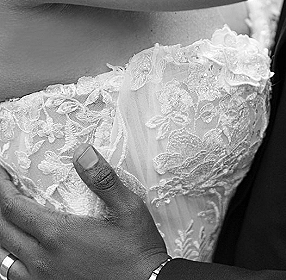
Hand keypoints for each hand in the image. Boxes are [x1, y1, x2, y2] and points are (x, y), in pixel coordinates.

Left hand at [0, 145, 167, 279]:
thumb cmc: (137, 252)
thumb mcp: (128, 208)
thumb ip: (104, 180)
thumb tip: (83, 153)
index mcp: (59, 235)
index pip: (14, 208)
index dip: (3, 187)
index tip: (2, 173)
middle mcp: (43, 259)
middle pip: (3, 231)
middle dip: (0, 206)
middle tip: (3, 189)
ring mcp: (43, 279)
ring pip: (4, 258)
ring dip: (3, 235)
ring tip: (7, 218)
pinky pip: (15, 278)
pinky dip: (10, 261)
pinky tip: (20, 253)